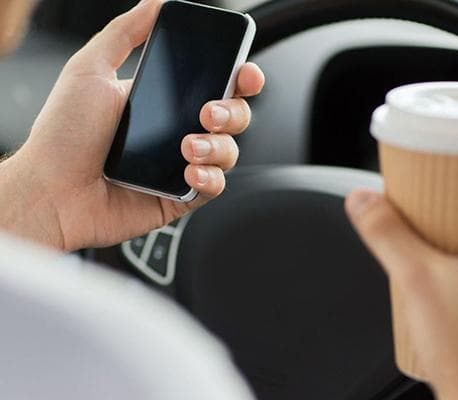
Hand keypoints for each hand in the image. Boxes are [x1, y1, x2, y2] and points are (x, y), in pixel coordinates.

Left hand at [0, 0, 263, 250]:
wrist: (51, 191)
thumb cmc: (64, 135)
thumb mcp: (90, 68)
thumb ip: (126, 32)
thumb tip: (157, 3)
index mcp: (165, 100)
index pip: (217, 84)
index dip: (240, 77)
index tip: (245, 73)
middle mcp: (178, 130)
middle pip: (234, 116)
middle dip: (232, 112)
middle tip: (208, 112)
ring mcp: (182, 165)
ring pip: (229, 151)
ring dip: (218, 146)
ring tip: (187, 147)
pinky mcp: (181, 197)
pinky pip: (215, 186)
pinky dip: (210, 178)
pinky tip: (188, 173)